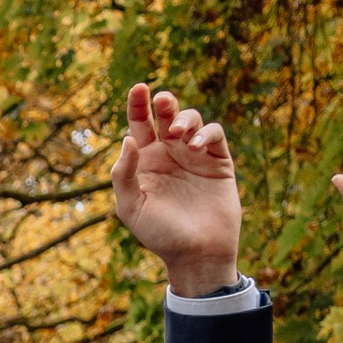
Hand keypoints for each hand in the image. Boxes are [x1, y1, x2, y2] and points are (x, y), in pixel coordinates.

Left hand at [110, 85, 243, 295]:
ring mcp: (195, 157)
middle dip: (164, 103)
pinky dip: (206, 134)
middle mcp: (170, 154)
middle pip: (166, 116)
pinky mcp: (218, 163)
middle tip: (162, 101)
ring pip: (191, 120)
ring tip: (178, 134)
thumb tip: (127, 140)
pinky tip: (194, 147)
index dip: (137, 104)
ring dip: (184, 119)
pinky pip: (214, 135)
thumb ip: (124, 174)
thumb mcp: (132, 207)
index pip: (139, 124)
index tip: (138, 88)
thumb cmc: (160, 234)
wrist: (197, 254)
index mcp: (145, 161)